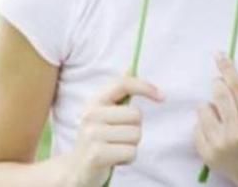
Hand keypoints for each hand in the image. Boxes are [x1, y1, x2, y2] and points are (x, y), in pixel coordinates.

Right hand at [67, 71, 165, 186]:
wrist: (75, 170)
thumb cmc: (96, 138)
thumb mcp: (103, 113)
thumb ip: (117, 93)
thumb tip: (130, 67)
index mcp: (94, 101)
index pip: (123, 84)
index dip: (145, 87)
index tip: (162, 97)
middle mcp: (91, 114)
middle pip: (136, 115)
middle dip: (134, 129)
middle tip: (118, 137)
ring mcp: (92, 134)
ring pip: (136, 135)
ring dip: (131, 145)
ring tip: (115, 148)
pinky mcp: (96, 154)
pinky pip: (131, 152)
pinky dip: (128, 159)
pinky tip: (114, 159)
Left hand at [193, 53, 237, 184]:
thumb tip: (221, 74)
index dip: (228, 68)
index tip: (218, 54)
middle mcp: (237, 133)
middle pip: (219, 94)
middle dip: (217, 85)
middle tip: (218, 86)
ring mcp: (221, 145)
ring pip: (203, 108)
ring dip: (209, 107)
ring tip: (219, 116)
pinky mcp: (208, 154)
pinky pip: (196, 126)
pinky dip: (203, 125)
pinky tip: (215, 131)